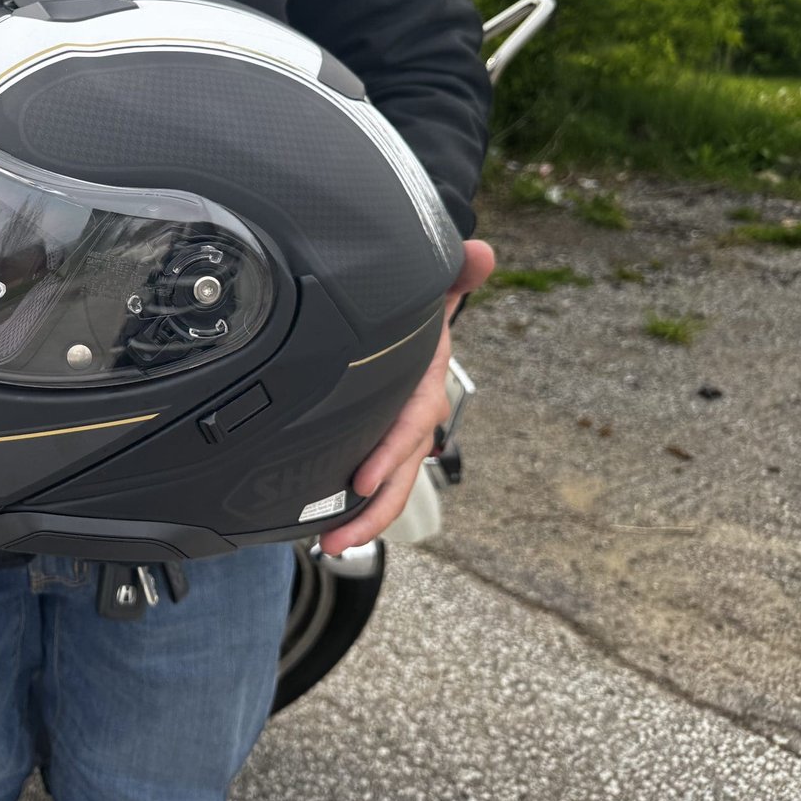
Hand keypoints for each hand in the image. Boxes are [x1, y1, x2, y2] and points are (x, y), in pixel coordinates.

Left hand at [318, 239, 493, 555]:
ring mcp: (398, 435)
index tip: (363, 477)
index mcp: (426, 383)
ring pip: (389, 485)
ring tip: (329, 547)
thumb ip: (452, 273)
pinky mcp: (378, 442)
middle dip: (374, 509)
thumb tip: (480, 252)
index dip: (392, 451)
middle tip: (339, 539)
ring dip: (362, 520)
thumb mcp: (433, 290)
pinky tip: (320, 527)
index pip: (412, 422)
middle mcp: (415, 417)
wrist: (415, 320)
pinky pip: (371, 477)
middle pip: (402, 471)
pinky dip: (350, 504)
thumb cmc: (418, 311)